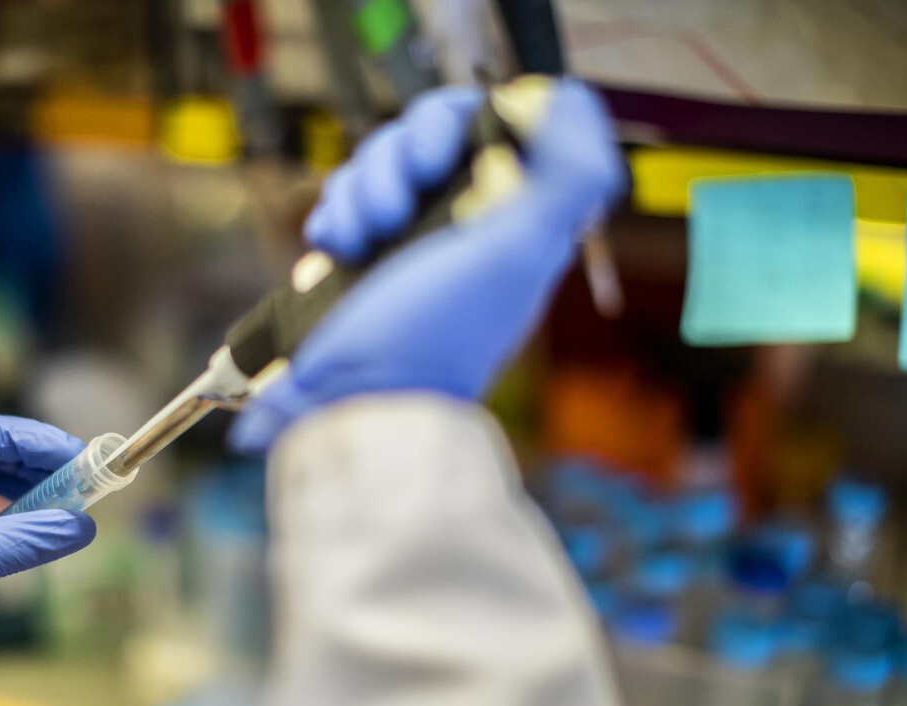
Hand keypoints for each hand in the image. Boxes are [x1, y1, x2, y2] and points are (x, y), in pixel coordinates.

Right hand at [230, 80, 623, 450]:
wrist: (354, 399)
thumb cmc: (434, 334)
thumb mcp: (517, 252)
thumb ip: (568, 176)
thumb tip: (573, 105)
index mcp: (511, 215)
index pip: (487, 123)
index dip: (455, 124)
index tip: (441, 159)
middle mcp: (462, 222)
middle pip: (422, 135)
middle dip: (395, 163)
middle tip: (395, 211)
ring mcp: (408, 238)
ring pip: (375, 165)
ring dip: (359, 195)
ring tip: (360, 245)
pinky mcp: (361, 255)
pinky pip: (342, 201)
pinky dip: (334, 219)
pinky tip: (338, 252)